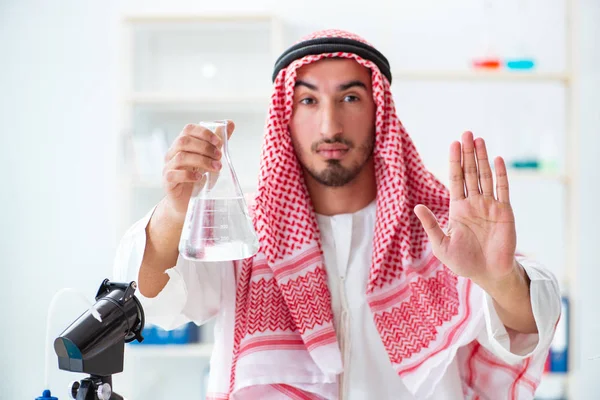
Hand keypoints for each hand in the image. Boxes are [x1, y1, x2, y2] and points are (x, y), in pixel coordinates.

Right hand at [162, 121, 234, 216]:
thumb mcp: (209, 158)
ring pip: (181, 157)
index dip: (204, 132)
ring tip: (216, 168)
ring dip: (202, 161)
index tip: (219, 142)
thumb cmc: (197, 176)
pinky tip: (200, 178)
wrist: (186, 201)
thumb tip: (230, 123)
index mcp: (182, 144)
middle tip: (219, 157)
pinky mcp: (167, 181)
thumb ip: (217, 142)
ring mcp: (168, 167)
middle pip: (184, 141)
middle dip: (205, 147)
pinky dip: (189, 175)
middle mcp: (172, 153)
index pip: (188, 129)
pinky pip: (174, 174)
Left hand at [414, 131, 516, 286]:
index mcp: (458, 208)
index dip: (454, 161)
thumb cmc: (463, 262)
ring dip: (482, 158)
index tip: (453, 144)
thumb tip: (416, 207)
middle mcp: (474, 203)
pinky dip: (501, 174)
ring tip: (479, 139)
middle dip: (468, 153)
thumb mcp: (441, 244)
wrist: (487, 273)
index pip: (455, 179)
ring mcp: (490, 205)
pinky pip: (503, 189)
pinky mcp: (504, 212)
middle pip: (470, 172)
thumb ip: (431, 225)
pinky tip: (498, 159)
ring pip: (485, 176)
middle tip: (466, 133)